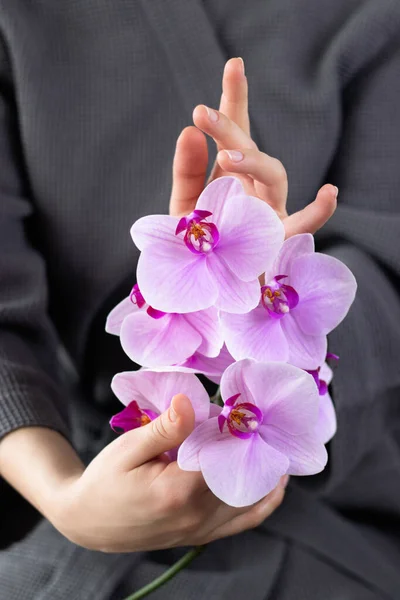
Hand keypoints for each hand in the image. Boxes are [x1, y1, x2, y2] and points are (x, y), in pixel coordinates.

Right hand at [55, 394, 285, 551]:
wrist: (87, 522)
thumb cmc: (105, 481)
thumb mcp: (128, 449)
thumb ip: (165, 429)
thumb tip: (189, 401)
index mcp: (178, 492)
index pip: (226, 457)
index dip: (239, 432)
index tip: (245, 409)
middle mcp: (196, 517)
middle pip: (243, 478)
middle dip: (255, 449)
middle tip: (263, 421)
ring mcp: (200, 530)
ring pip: (250, 501)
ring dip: (265, 472)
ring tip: (273, 444)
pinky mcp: (200, 535)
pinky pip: (243, 522)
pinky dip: (263, 503)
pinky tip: (273, 483)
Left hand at [170, 58, 336, 237]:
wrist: (203, 290)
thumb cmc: (200, 247)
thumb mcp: (186, 207)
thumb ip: (187, 172)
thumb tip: (188, 131)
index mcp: (231, 176)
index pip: (236, 133)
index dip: (235, 101)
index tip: (235, 65)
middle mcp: (254, 188)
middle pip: (249, 149)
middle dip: (229, 127)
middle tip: (202, 113)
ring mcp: (269, 210)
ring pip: (275, 176)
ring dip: (255, 161)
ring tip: (229, 156)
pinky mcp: (279, 239)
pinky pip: (303, 225)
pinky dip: (318, 212)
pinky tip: (330, 192)